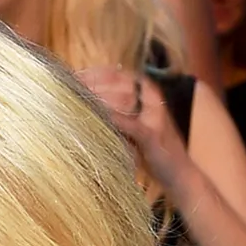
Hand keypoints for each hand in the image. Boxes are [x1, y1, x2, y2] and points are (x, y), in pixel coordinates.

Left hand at [76, 65, 189, 192]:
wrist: (178, 173)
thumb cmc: (148, 150)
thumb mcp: (129, 125)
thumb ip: (112, 111)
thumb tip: (81, 103)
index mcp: (145, 89)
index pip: (114, 72)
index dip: (90, 72)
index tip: (68, 76)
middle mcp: (151, 95)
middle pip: (117, 80)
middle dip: (90, 82)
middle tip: (67, 85)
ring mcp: (154, 112)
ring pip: (123, 97)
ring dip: (98, 97)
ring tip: (76, 98)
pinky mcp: (153, 133)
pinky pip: (129, 122)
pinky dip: (111, 118)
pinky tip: (94, 118)